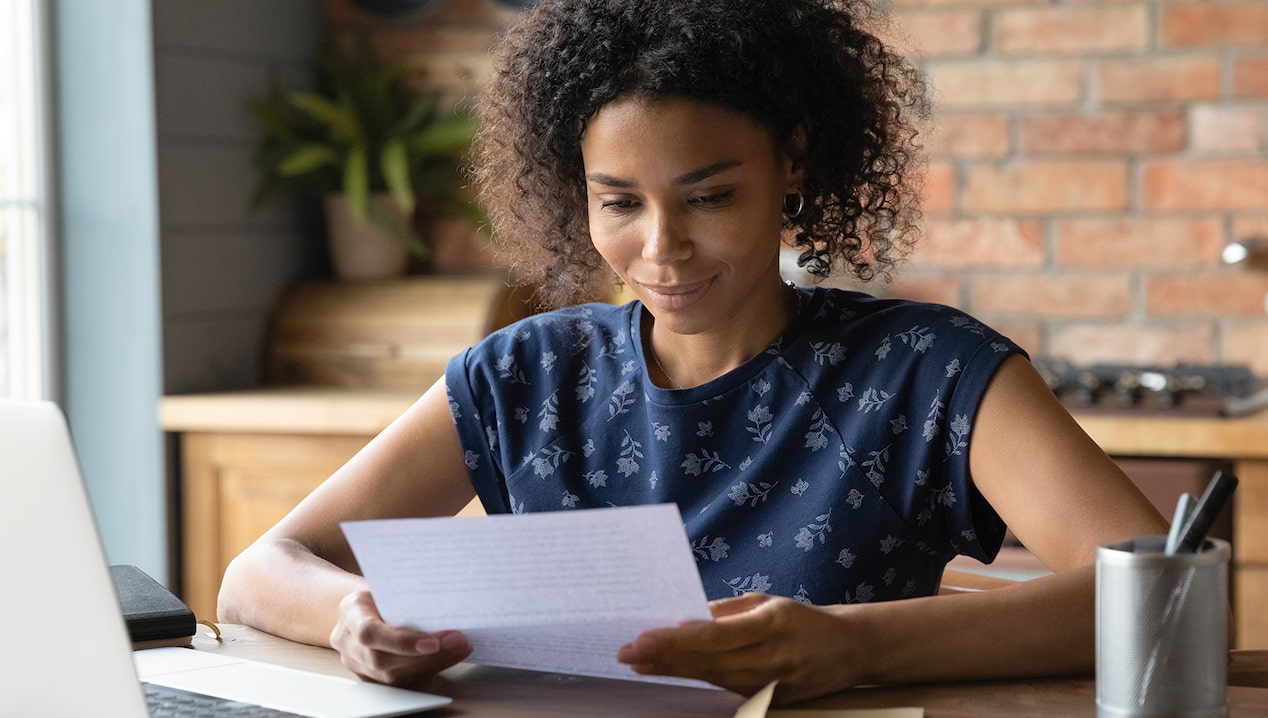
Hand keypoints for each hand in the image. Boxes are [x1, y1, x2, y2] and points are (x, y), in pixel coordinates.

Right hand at [329, 590, 471, 684]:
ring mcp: (357, 662)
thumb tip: (447, 598)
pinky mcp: (371, 676)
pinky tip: (451, 655)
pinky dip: (430, 667)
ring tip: (460, 647)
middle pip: (383, 660)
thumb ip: (407, 593)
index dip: (401, 641)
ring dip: (433, 663)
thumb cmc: (380, 590)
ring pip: (393, 675)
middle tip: (458, 641)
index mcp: (350, 611)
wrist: (360, 605)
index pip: (369, 633)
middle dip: (426, 656)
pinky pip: (401, 679)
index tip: (434, 642)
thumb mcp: (387, 582)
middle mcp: (347, 641)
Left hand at [616, 592, 855, 703]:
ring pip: (711, 678)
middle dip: (662, 658)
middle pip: (706, 662)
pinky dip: (694, 678)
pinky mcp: (769, 700)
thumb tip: (686, 618)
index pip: (713, 637)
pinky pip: (723, 687)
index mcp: (771, 625)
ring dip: (671, 670)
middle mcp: (770, 658)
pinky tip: (668, 672)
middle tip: (625, 653)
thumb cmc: (803, 619)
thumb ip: (726, 611)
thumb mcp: (767, 601)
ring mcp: (770, 684)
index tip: (642, 638)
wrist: (849, 649)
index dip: (675, 641)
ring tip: (639, 662)